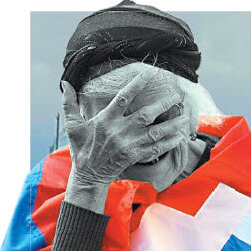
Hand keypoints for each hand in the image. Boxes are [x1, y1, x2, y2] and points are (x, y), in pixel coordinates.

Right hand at [61, 72, 190, 188]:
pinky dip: (169, 143)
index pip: (122, 98)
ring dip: (172, 125)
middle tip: (177, 97)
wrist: (88, 174)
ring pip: (155, 132)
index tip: (147, 76)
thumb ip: (69, 103)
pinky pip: (156, 148)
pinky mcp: (135, 156)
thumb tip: (65, 83)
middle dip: (163, 105)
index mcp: (105, 120)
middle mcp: (120, 131)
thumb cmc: (81, 147)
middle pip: (145, 115)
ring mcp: (129, 145)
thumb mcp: (72, 125)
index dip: (135, 86)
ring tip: (185, 117)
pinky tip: (180, 137)